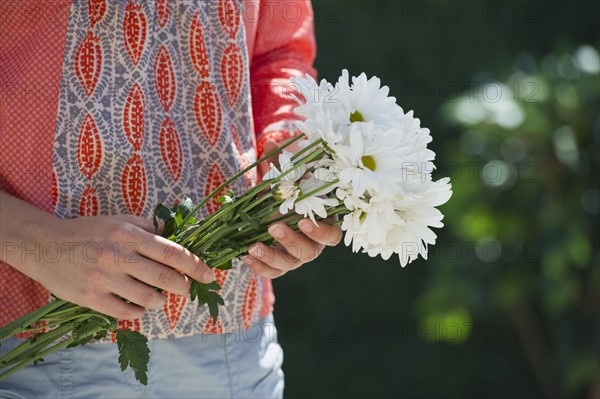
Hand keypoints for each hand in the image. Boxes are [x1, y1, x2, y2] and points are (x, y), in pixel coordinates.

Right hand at [0, 193, 213, 319]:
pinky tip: (140, 304)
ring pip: (149, 297)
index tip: (208, 274)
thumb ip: (148, 227)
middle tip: (187, 288)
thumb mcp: (119, 220)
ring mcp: (105, 279)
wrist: (45, 245)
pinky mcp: (92, 298)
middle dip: (184, 286)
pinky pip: (127, 312)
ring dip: (161, 300)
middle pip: (165, 278)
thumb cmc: (88, 231)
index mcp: (129, 235)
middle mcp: (118, 256)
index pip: (172, 253)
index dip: (195, 265)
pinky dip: (140, 310)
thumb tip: (175, 233)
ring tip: (160, 297)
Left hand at [242, 140, 342, 277]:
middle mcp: (312, 243)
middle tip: (273, 227)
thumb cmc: (290, 186)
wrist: (276, 200)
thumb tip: (270, 144)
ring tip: (251, 246)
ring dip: (270, 257)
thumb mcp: (287, 174)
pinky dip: (258, 266)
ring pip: (287, 265)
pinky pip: (271, 271)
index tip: (303, 220)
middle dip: (291, 241)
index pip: (332, 236)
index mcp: (323, 223)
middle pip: (308, 253)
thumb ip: (283, 162)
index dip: (320, 232)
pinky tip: (244, 255)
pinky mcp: (276, 262)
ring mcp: (294, 256)